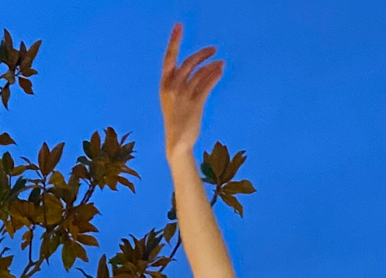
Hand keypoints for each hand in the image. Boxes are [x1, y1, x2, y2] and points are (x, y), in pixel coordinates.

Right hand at [160, 26, 223, 161]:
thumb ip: (181, 82)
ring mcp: (183, 96)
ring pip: (201, 73)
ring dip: (213, 66)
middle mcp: (172, 88)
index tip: (179, 26)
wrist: (177, 144)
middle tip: (214, 50)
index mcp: (164, 85)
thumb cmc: (176, 120)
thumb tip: (202, 67)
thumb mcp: (172, 99)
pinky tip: (220, 72)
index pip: (169, 58)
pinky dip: (215, 75)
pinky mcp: (195, 104)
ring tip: (221, 64)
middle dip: (203, 54)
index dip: (174, 41)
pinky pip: (207, 84)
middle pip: (190, 62)